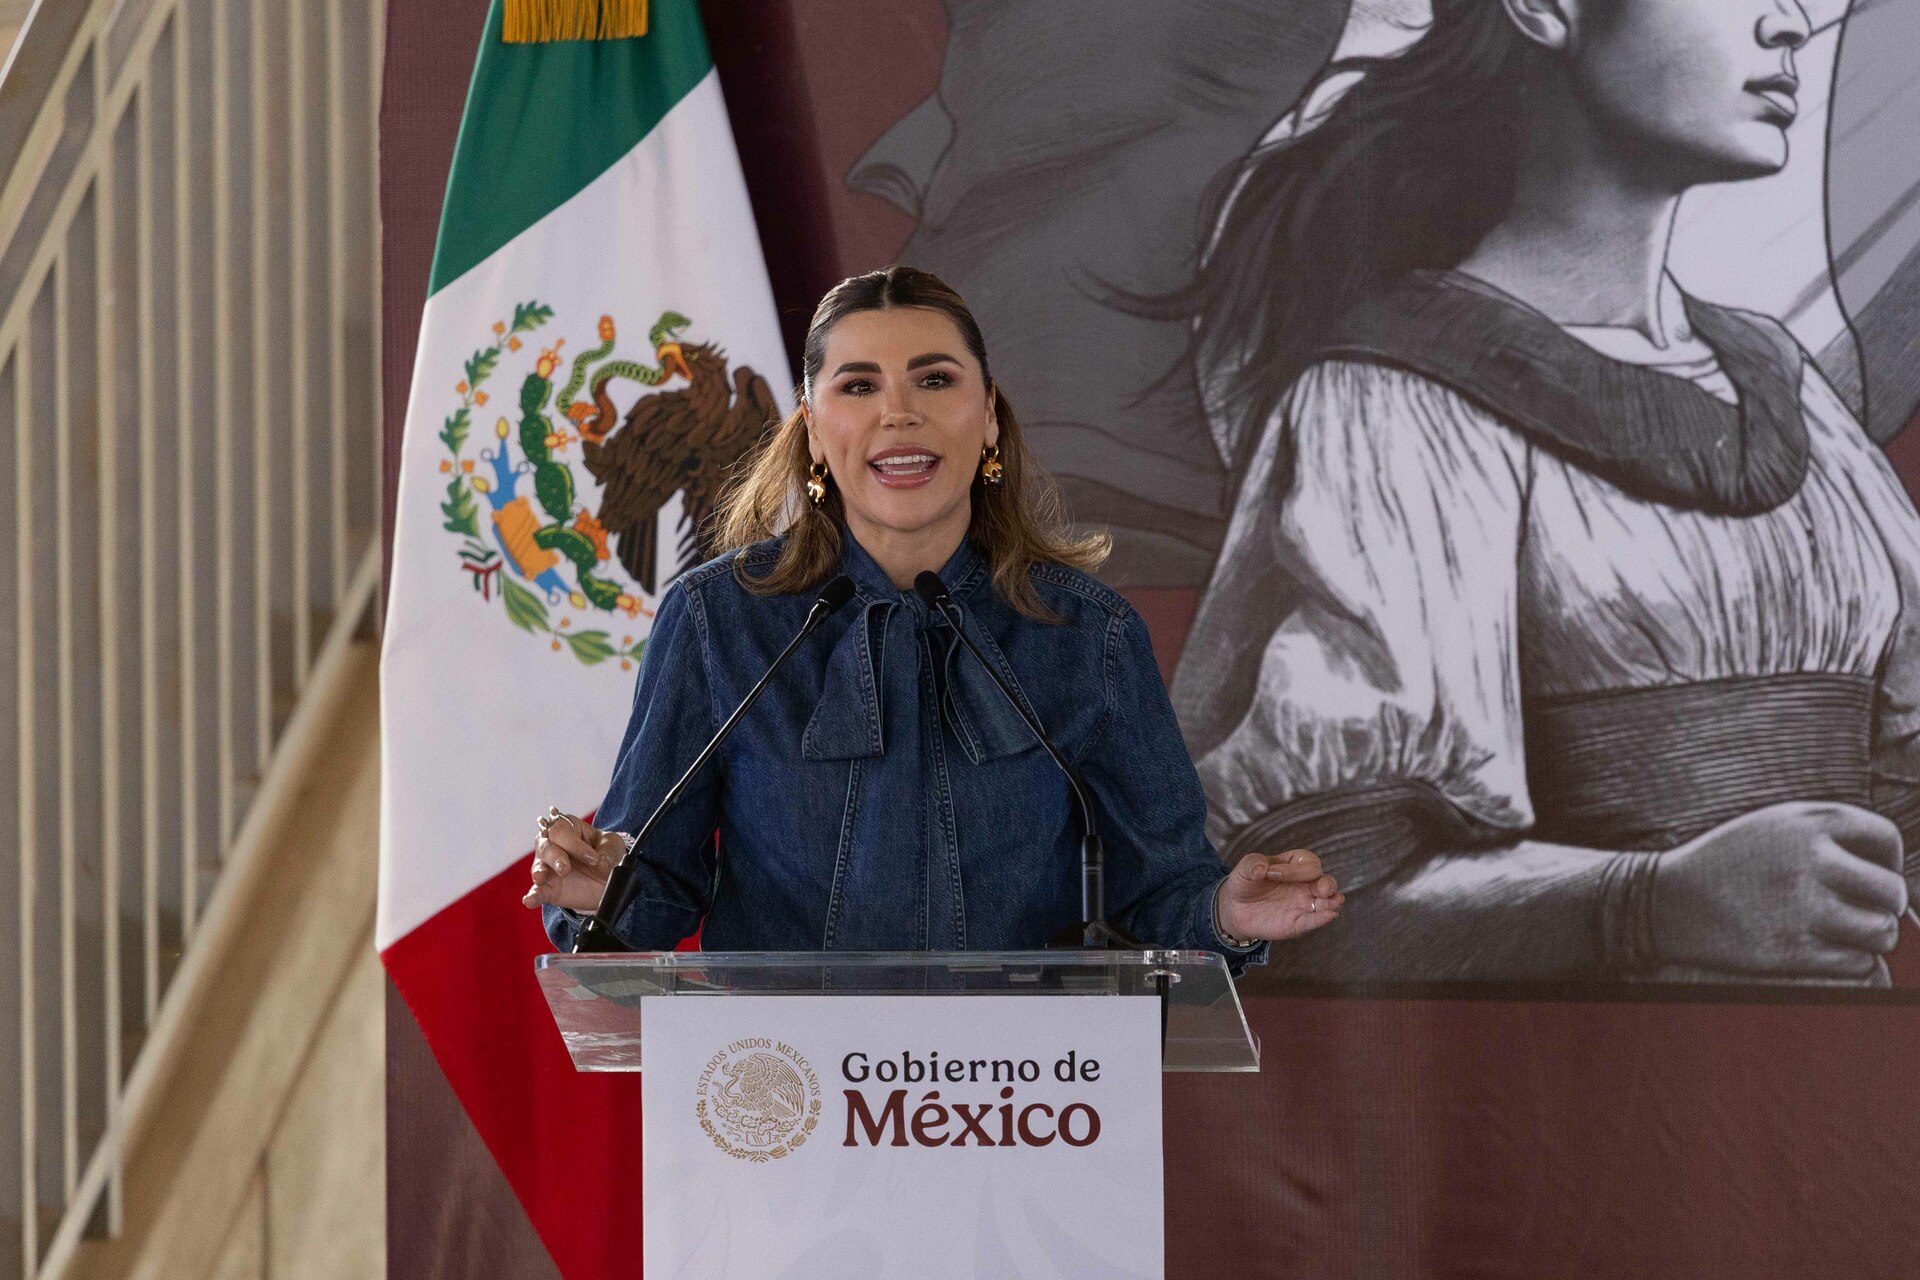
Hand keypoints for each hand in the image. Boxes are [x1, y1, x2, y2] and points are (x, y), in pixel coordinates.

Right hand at [520, 808, 622, 914]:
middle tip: (566, 868)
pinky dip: (533, 896)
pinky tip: (530, 900)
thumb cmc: (606, 854)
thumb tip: (601, 863)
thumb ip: (608, 851)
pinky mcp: (549, 889)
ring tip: (540, 877)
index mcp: (569, 829)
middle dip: (555, 856)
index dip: (575, 844)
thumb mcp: (613, 845)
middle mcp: (554, 846)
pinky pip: (537, 892)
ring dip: (540, 872)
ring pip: (538, 866)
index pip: (562, 831)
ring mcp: (548, 868)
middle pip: (546, 845)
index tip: (593, 858)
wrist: (608, 880)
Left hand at [1215, 848, 1343, 942]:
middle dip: (1327, 884)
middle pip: (1325, 881)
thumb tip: (1261, 868)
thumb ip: (1252, 864)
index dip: (1293, 869)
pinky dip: (1322, 918)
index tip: (1270, 874)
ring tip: (1333, 903)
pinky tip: (1329, 915)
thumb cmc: (1244, 883)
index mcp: (1295, 865)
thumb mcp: (1244, 869)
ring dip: (1331, 902)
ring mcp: (1304, 904)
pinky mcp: (1298, 923)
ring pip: (1327, 902)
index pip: (1305, 863)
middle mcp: (1305, 884)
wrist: (1236, 909)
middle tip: (1323, 889)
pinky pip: (1313, 921)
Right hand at [1652, 801, 1907, 978]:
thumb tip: (1894, 874)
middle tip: (1863, 910)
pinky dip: (1849, 961)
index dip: (1888, 860)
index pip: (1886, 838)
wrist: (1666, 899)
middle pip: (1892, 891)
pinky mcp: (1789, 950)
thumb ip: (1833, 834)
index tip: (1869, 874)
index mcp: (1808, 821)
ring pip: (1881, 931)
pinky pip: (1856, 963)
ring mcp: (1799, 906)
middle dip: (1885, 904)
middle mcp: (1808, 860)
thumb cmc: (1731, 861)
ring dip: (1871, 935)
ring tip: (1846, 931)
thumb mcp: (1777, 824)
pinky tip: (1822, 949)